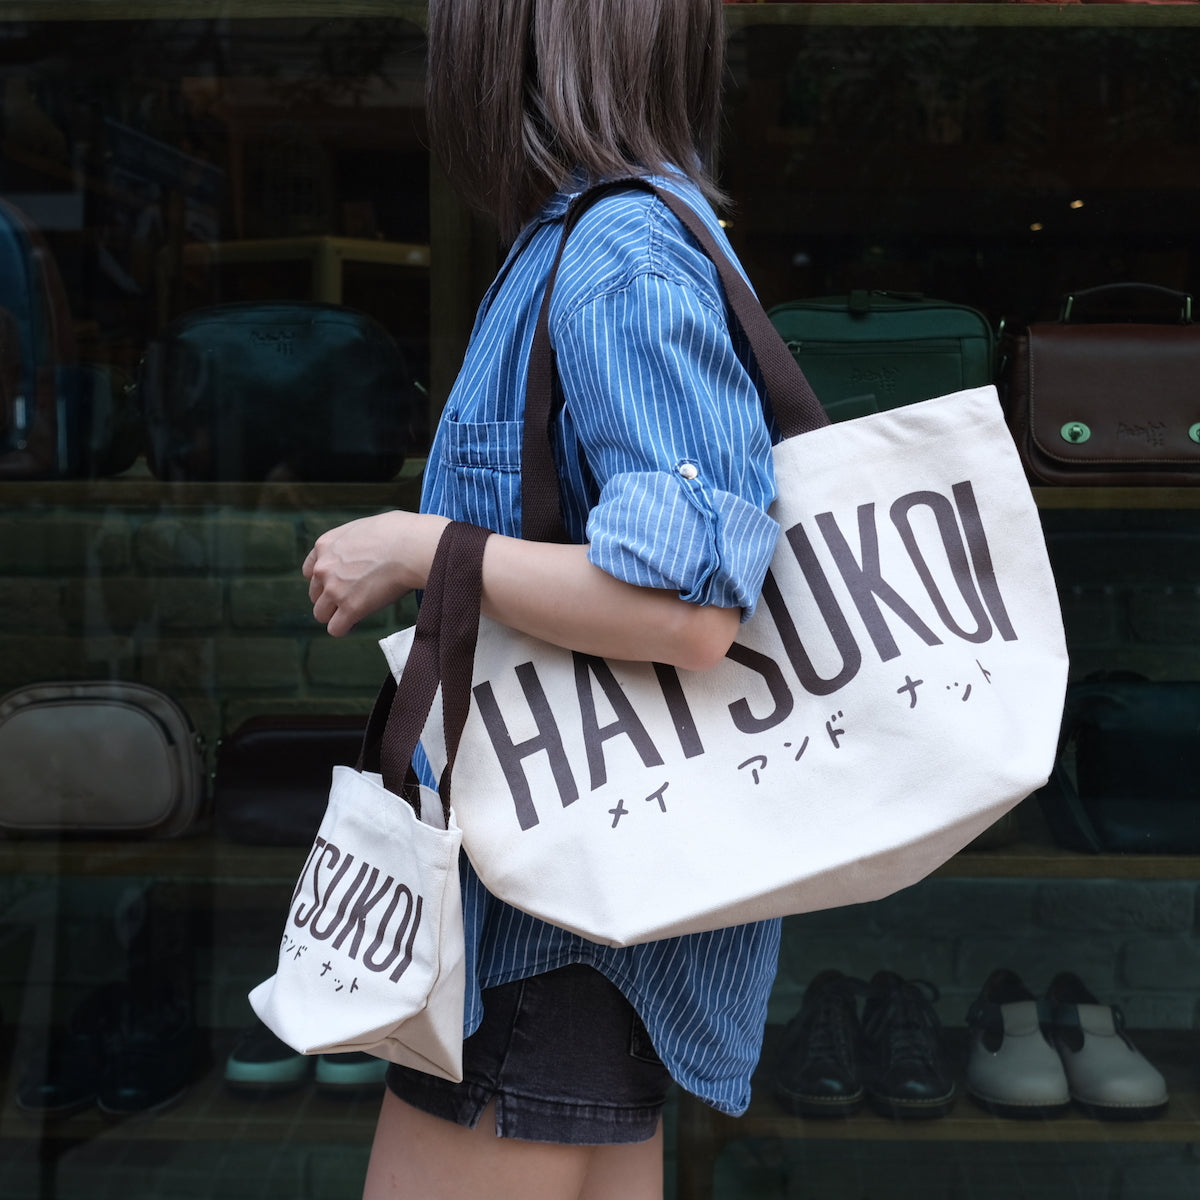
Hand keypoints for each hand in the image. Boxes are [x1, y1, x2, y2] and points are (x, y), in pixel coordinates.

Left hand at [302, 511, 449, 636]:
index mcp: (326, 545)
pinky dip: (345, 628)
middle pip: (315, 594)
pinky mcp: (350, 608)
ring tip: (354, 614)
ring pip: (321, 614)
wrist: (413, 548)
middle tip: (353, 598)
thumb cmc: (401, 533)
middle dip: (331, 598)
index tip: (338, 584)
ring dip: (336, 615)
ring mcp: (335, 589)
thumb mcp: (366, 526)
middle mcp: (324, 568)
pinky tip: (357, 623)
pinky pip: (336, 629)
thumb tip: (367, 549)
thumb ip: (355, 542)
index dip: (324, 579)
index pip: (310, 570)